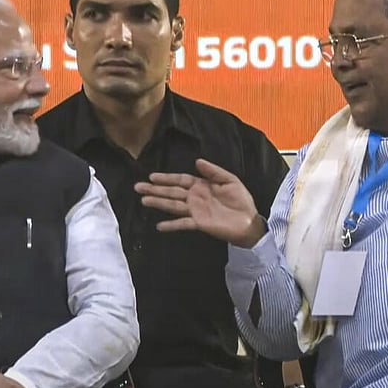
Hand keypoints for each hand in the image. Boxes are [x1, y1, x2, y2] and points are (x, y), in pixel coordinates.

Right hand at [134, 158, 265, 247]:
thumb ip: (213, 171)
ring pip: (173, 205)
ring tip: (143, 200)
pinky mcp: (199, 223)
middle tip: (138, 187)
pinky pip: (183, 223)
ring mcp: (195, 211)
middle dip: (155, 189)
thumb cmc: (241, 200)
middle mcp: (195, 197)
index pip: (180, 180)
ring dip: (159, 203)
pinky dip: (172, 225)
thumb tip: (197, 161)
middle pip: (172, 192)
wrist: (249, 221)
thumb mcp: (230, 180)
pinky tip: (159, 225)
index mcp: (201, 185)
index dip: (166, 178)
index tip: (152, 177)